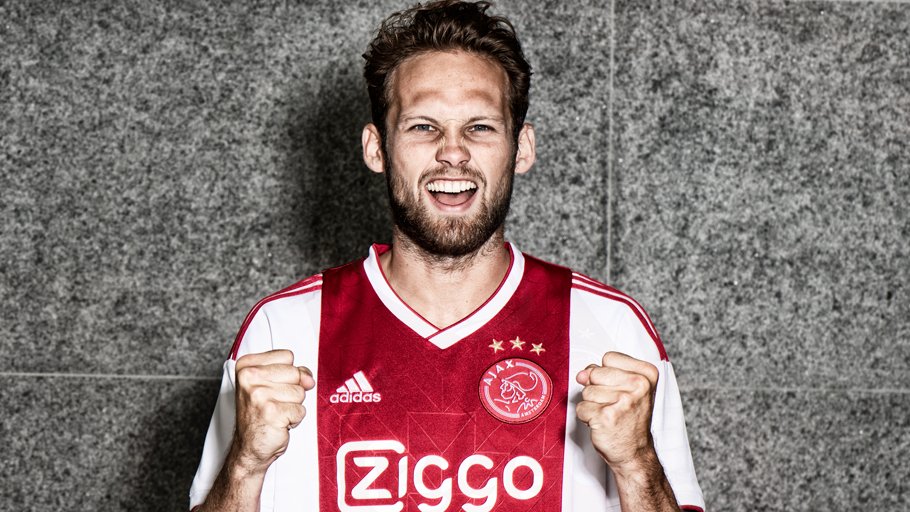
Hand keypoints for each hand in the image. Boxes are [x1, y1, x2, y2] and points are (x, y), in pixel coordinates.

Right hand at [232, 349, 315, 474]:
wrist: (249, 446)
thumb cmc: (260, 414)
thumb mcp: (272, 384)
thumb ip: (293, 372)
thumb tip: (308, 379)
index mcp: (246, 366)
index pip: (287, 356)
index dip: (287, 373)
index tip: (273, 386)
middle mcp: (249, 378)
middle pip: (295, 372)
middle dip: (292, 390)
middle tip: (275, 402)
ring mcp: (259, 395)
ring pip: (300, 392)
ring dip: (293, 406)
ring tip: (276, 412)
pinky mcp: (271, 412)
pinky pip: (300, 410)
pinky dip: (294, 419)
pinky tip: (279, 422)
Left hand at [575, 351, 658, 474]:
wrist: (634, 452)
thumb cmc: (629, 419)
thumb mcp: (625, 388)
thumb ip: (602, 373)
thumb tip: (581, 374)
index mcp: (646, 374)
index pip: (609, 358)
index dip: (607, 374)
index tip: (619, 389)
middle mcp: (639, 385)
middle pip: (595, 373)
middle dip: (597, 389)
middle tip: (613, 405)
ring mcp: (623, 401)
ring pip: (586, 391)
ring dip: (592, 404)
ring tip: (609, 414)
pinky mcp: (607, 416)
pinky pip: (582, 408)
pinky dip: (587, 417)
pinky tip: (602, 423)